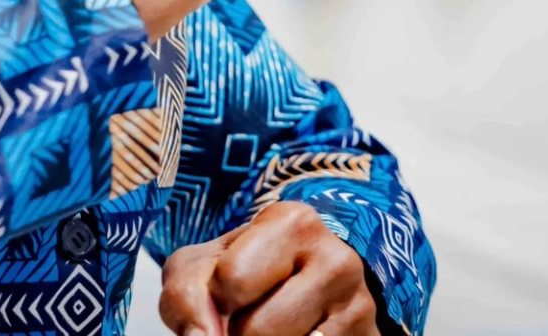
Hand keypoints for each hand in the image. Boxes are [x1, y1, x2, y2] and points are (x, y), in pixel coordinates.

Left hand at [160, 202, 377, 335]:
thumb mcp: (201, 267)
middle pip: (260, 330)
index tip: (226, 291)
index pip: (233, 281)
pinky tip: (294, 334)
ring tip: (270, 327)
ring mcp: (361, 306)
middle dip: (239, 333)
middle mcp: (337, 260)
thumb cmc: (244, 270)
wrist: (303, 282)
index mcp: (293, 222)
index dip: (216, 298)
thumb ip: (186, 295)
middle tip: (247, 317)